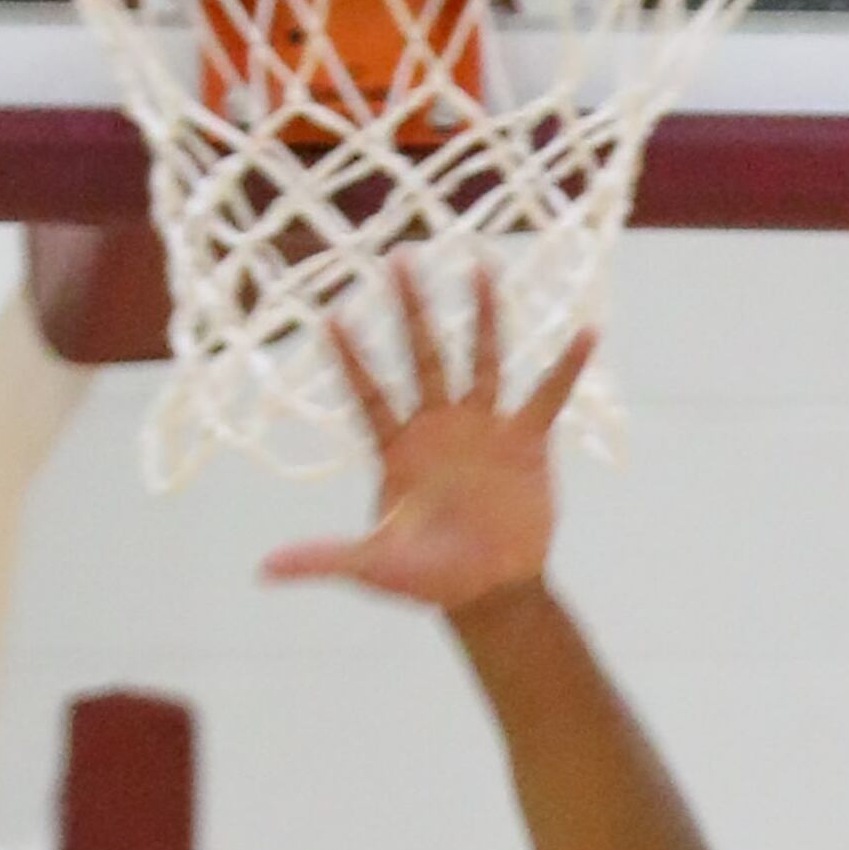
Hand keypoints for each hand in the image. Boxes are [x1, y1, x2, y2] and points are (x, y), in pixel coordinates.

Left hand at [265, 268, 596, 611]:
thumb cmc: (427, 577)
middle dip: (411, 309)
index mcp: (398, 448)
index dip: (350, 359)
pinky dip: (567, 366)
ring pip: (482, 359)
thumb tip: (263, 571)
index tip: (330, 315)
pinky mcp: (526, 442)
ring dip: (483, 314)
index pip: (368, 395)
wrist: (489, 592)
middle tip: (399, 257)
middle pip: (423, 356)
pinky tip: (585, 331)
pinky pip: (548, 396)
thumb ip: (323, 558)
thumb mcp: (372, 565)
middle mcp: (439, 426)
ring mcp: (484, 428)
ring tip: (481, 263)